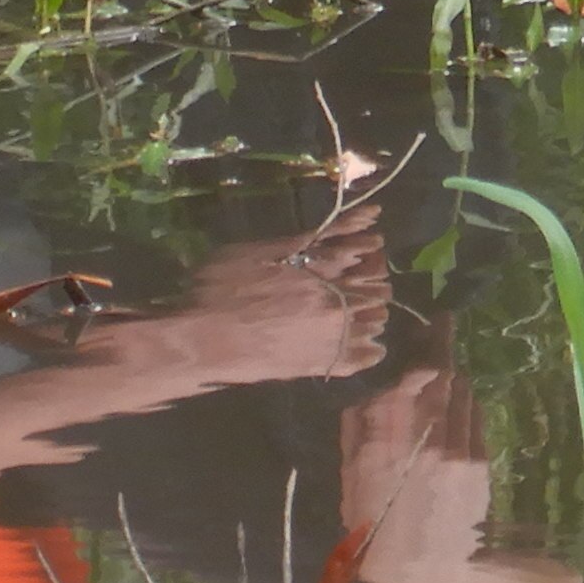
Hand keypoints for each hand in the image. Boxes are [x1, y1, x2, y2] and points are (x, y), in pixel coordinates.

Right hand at [180, 214, 393, 383]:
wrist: (204, 342)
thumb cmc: (223, 289)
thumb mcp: (262, 248)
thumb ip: (307, 236)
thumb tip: (350, 218)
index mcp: (321, 268)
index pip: (366, 247)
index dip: (368, 243)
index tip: (366, 243)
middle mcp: (336, 301)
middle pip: (378, 284)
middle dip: (372, 276)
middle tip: (358, 275)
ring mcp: (333, 336)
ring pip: (378, 318)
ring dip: (371, 309)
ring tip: (355, 308)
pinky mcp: (324, 364)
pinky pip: (367, 357)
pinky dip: (371, 347)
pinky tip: (362, 342)